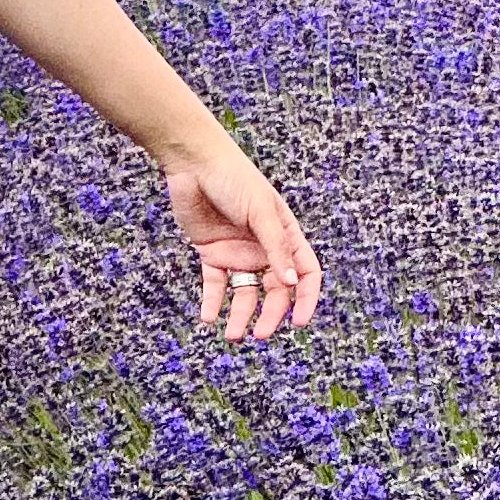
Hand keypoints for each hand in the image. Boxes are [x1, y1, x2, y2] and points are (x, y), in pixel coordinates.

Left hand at [160, 130, 322, 340]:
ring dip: (240, 316)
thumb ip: (275, 248)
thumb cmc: (234, 179)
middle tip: (258, 334)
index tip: (298, 322)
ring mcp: (238, 252)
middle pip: (275, 291)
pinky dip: (212, 303)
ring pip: (244, 294)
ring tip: (231, 335)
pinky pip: (215, 285)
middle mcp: (264, 248)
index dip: (306, 299)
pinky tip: (209, 317)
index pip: (305, 273)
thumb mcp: (261, 212)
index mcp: (285, 235)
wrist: (193, 163)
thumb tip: (291, 282)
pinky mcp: (211, 254)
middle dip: (269, 315)